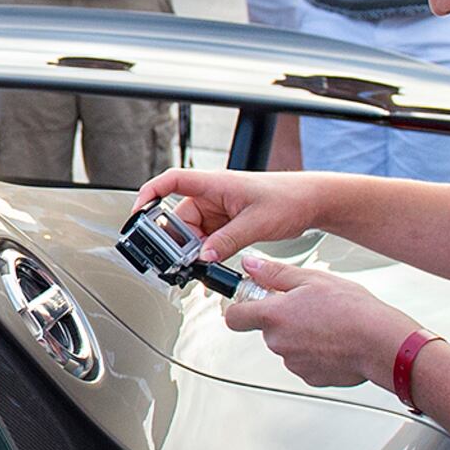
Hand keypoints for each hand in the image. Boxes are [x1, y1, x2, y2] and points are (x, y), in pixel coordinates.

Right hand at [134, 165, 329, 262]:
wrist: (312, 202)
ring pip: (193, 233)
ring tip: (197, 268)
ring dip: (193, 251)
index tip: (138, 213)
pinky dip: (206, 254)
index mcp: (215, 184)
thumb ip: (228, 241)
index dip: (150, 194)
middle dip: (177, 241)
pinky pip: (208, 240)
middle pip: (180, 218)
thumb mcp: (257, 222)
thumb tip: (204, 257)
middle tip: (179, 261)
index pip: (172, 181)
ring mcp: (220, 211)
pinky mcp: (228, 224)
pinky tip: (209, 268)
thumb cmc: (289, 198)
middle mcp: (213, 196)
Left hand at [222, 253, 415, 389]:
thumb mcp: (312, 279)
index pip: (234, 317)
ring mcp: (293, 362)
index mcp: (273, 316)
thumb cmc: (353, 310)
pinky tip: (335, 340)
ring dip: (300, 335)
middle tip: (308, 306)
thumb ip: (275, 273)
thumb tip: (251, 266)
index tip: (250, 300)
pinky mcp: (310, 377)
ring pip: (287, 345)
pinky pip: (305, 361)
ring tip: (328, 323)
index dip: (240, 308)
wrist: (381, 343)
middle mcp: (278, 342)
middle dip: (281, 318)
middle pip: (266, 329)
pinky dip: (315, 352)